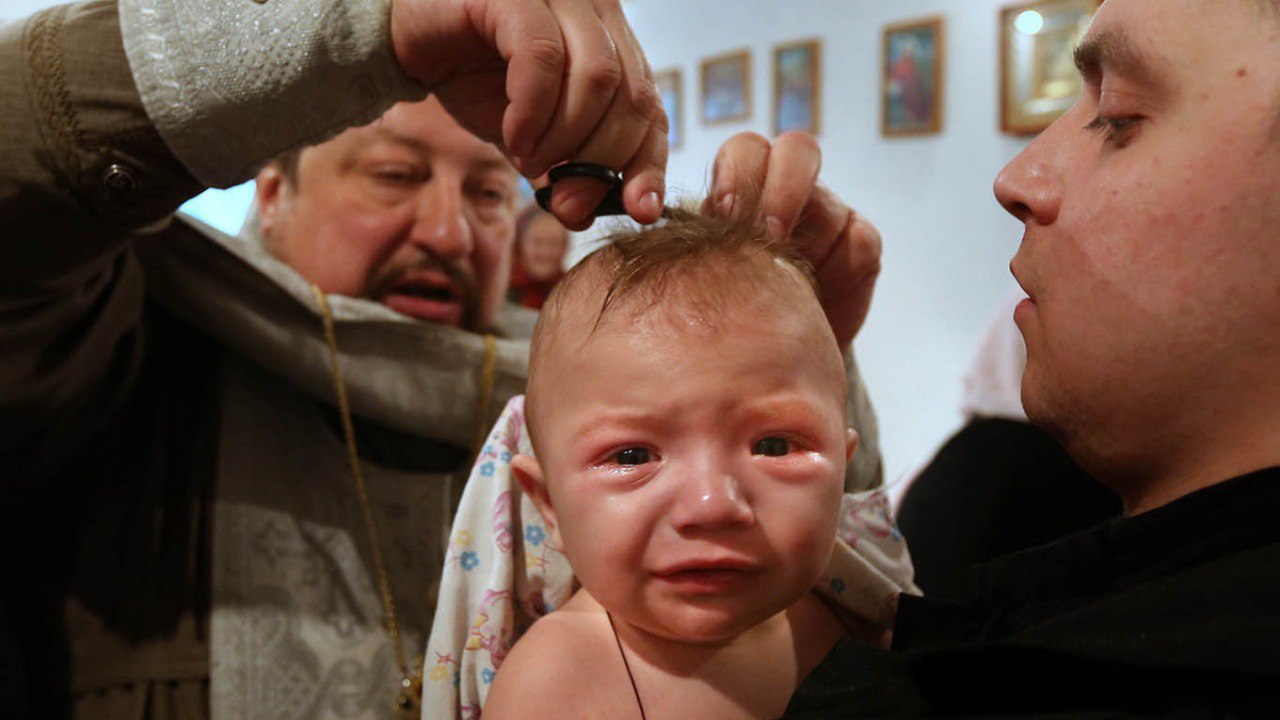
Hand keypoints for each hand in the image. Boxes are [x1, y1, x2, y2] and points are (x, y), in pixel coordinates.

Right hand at [390, 0, 667, 227]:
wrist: (409, 41)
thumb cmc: (475, 78)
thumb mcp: (530, 136)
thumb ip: (564, 168)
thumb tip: (587, 214)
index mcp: (613, 42)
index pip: (652, 107)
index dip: (649, 163)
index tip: (639, 211)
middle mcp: (597, 9)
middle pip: (631, 97)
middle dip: (602, 163)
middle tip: (569, 203)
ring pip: (596, 78)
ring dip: (566, 139)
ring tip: (532, 165)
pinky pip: (541, 58)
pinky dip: (533, 111)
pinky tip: (515, 138)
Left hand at [704, 131, 881, 347]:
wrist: (772, 365)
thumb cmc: (727, 317)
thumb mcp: (700, 281)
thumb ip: (683, 254)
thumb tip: (641, 237)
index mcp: (744, 192)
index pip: (745, 153)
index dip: (735, 175)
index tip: (721, 214)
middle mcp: (787, 192)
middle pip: (792, 149)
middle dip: (773, 180)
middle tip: (757, 227)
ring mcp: (826, 216)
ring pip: (830, 191)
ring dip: (798, 207)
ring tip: (780, 249)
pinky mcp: (857, 248)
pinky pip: (859, 238)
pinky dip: (838, 259)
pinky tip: (816, 291)